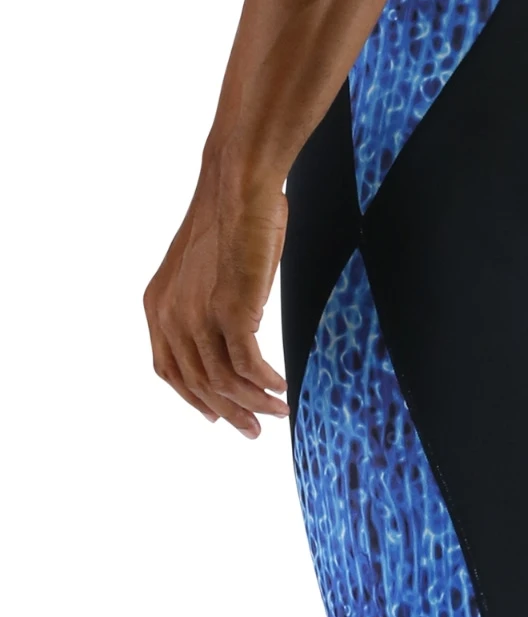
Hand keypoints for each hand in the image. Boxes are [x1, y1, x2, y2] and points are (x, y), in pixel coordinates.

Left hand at [144, 170, 289, 437]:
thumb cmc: (232, 216)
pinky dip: (266, 382)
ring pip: (224, 381)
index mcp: (158, 305)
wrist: (239, 187)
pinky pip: (247, 365)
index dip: (193, 397)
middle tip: (254, 429)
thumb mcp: (207, 267)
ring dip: (254, 402)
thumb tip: (235, 324)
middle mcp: (170, 316)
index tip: (216, 414)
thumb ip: (209, 301)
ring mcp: (198, 317)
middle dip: (229, 412)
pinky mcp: (230, 313)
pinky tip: (281, 386)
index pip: (170, 369)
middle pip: (198, 383)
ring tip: (278, 410)